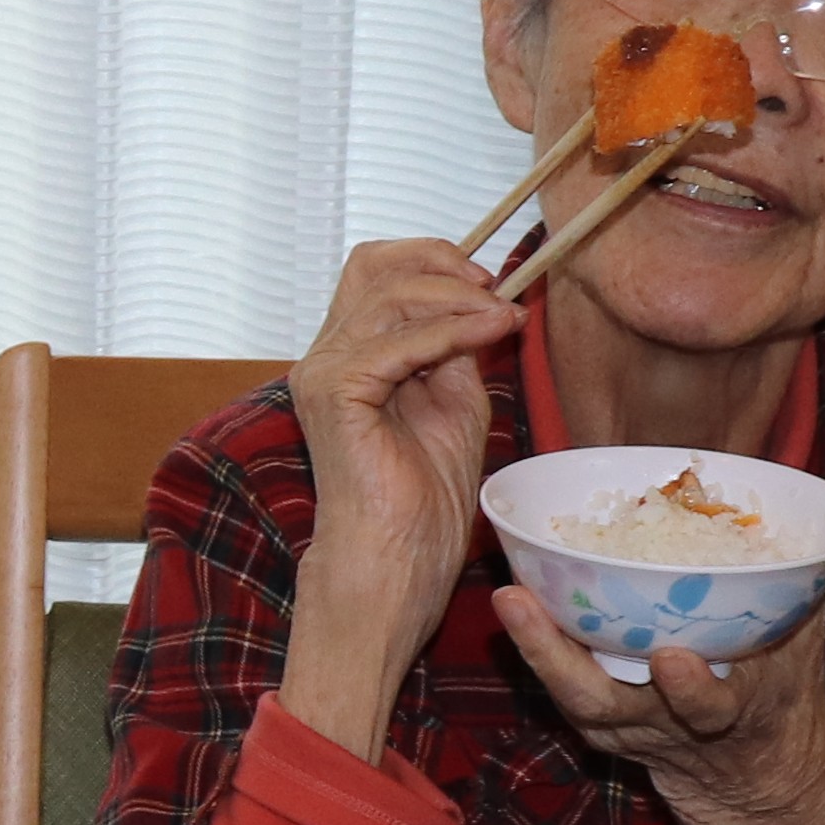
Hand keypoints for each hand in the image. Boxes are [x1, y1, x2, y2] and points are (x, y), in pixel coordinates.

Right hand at [275, 238, 527, 754]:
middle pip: (373, 265)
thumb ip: (458, 349)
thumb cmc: (421, 504)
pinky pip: (399, 341)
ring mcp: (323, 374)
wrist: (395, 565)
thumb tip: (486, 300)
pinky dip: (451, 330)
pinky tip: (490, 333)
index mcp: (348, 358)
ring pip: (389, 294)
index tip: (489, 282)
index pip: (375, 271)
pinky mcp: (335, 395)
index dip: (432, 259)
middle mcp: (325, 358)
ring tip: (501, 317)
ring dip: (457, 298)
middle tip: (494, 288)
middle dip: (442, 263)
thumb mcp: (456, 403)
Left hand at [492, 588, 824, 824]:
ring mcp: (624, 727)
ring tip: (509, 596)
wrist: (751, 775)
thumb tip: (782, 522)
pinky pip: (564, 686)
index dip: (689, 690)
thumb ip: (795, 595)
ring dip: (534, 648)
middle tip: (517, 602)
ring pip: (571, 696)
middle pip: (602, 704)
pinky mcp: (600, 721)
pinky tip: (519, 598)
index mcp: (731, 712)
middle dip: (556, 657)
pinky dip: (540, 647)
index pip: (708, 710)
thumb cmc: (779, 692)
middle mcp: (665, 726)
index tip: (672, 660)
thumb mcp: (802, 650)